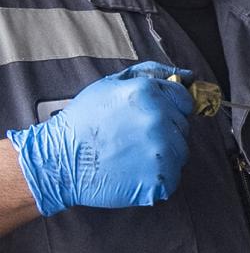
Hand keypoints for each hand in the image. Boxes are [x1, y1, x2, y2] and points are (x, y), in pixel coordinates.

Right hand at [6, 63, 194, 215]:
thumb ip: (152, 74)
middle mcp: (159, 119)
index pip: (184, 100)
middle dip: (165, 131)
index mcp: (148, 93)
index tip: (152, 118)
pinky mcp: (161, 178)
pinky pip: (173, 177)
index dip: (170, 109)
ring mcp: (161, 150)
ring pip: (180, 152)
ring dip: (163, 154)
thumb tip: (188, 76)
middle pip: (182, 127)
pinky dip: (158, 177)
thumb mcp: (110, 84)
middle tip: (133, 138)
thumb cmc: (83, 122)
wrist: (58, 161)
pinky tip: (133, 172)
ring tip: (132, 155)